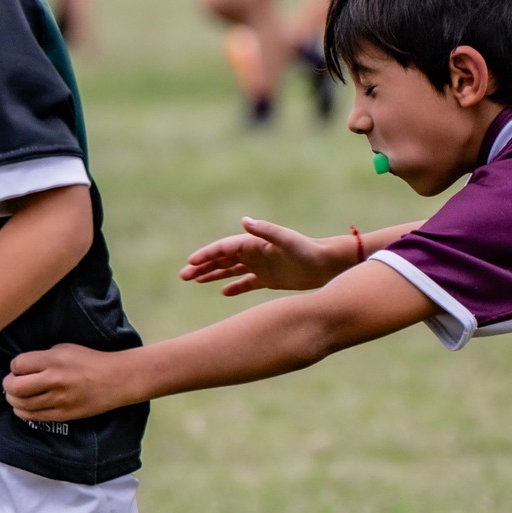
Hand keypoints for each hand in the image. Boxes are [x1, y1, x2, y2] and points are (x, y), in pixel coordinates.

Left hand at [4, 343, 134, 422]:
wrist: (116, 380)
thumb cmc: (90, 361)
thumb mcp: (65, 349)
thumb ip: (41, 357)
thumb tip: (20, 368)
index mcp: (54, 360)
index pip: (18, 365)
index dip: (15, 366)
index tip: (20, 367)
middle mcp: (54, 380)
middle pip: (15, 387)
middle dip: (8, 385)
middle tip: (11, 382)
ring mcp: (59, 400)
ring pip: (22, 404)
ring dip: (13, 400)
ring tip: (16, 395)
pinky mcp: (63, 415)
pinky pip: (35, 417)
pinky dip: (23, 411)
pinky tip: (23, 406)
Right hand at [179, 217, 346, 295]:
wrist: (327, 265)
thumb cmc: (308, 250)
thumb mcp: (286, 240)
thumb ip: (265, 230)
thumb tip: (243, 220)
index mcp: (255, 242)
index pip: (224, 247)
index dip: (207, 254)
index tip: (191, 263)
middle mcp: (255, 252)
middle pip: (222, 259)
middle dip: (202, 266)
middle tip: (184, 276)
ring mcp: (261, 266)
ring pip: (230, 270)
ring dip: (212, 274)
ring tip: (194, 281)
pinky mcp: (269, 279)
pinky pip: (246, 283)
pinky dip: (234, 287)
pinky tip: (223, 292)